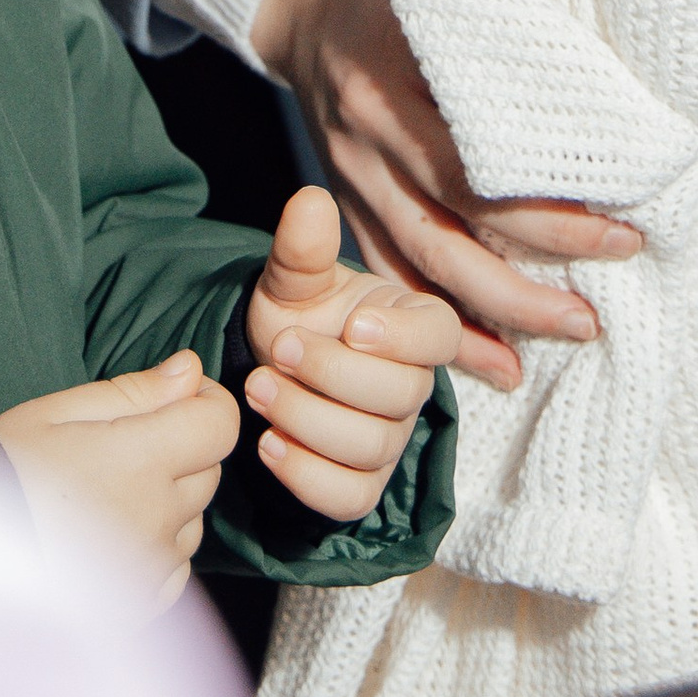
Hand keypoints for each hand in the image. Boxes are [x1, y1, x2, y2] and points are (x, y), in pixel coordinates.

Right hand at [0, 350, 239, 606]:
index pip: (220, 425)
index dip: (207, 402)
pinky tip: (114, 536)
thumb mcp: (57, 412)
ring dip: (170, 502)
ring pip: (194, 521)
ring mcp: (151, 569)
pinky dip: (158, 549)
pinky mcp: (139, 606)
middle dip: (183, 448)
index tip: (180, 397)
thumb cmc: (3, 473)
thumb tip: (191, 370)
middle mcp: (157, 519)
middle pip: (209, 470)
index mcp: (141, 461)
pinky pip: (175, 570)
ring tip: (109, 495)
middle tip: (126, 445)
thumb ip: (133, 392)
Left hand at [242, 185, 458, 525]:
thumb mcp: (293, 278)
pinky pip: (349, 496)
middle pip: (398, 398)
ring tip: (258, 388)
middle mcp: (412, 385)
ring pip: (369, 447)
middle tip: (277, 349)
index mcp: (413, 325)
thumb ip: (302, 246)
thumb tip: (310, 200)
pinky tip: (268, 442)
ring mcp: (390, 439)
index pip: (439, 337)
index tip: (352, 326)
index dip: (401, 339)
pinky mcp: (361, 483)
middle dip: (330, 375)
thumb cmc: (299, 313)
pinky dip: (305, 474)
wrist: (271, 364)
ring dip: (306, 419)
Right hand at [253, 0, 642, 395]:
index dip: (550, 213)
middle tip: (597, 313)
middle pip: (450, 231)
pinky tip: (486, 361)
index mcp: (392, 80)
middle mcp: (366, 138)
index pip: (478, 170)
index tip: (622, 230)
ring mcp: (348, 173)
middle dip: (529, 284)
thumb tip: (607, 90)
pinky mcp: (342, 197)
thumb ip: (505, 35)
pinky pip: (383, 273)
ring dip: (491, 317)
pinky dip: (432, 322)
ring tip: (564, 336)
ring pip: (417, 265)